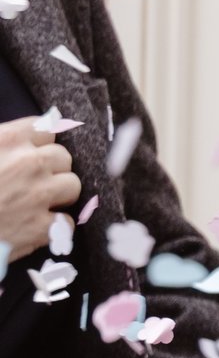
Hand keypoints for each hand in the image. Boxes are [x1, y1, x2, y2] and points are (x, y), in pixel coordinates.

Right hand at [0, 115, 75, 265]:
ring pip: (72, 186)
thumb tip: (22, 135)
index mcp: (8, 139)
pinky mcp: (41, 229)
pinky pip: (67, 222)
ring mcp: (38, 196)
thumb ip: (2, 142)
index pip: (46, 129)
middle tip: (33, 180)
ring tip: (40, 201)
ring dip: (59, 194)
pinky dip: (55, 227)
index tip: (33, 152)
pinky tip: (37, 226)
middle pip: (63, 157)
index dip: (39, 143)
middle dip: (51, 169)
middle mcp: (29, 163)